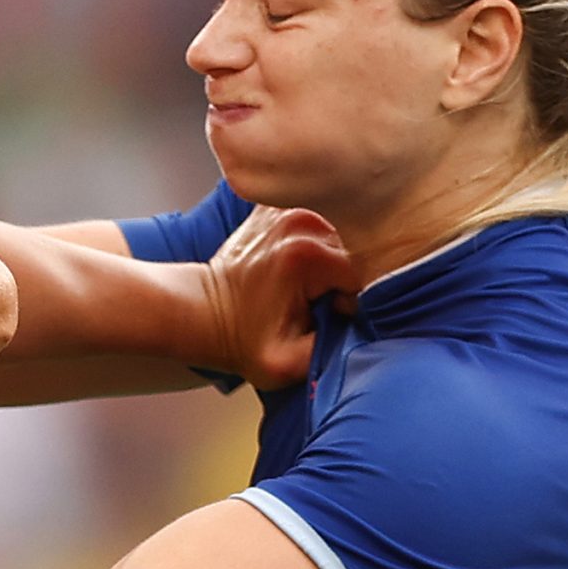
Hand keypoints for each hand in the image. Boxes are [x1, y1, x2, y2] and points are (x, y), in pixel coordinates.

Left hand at [205, 207, 357, 390]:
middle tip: (311, 301)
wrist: (204, 312)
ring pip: (340, 236)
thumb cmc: (242, 339)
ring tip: (300, 284)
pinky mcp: (281, 206)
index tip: (325, 313)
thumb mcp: (289, 362)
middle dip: (341, 280)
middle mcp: (302, 220)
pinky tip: (293, 267)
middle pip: (354, 251)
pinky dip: (314, 245)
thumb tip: (362, 328)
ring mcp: (289, 208)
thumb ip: (335, 347)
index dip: (351, 301)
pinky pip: (319, 224)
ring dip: (329, 262)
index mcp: (309, 254)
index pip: (363, 275)